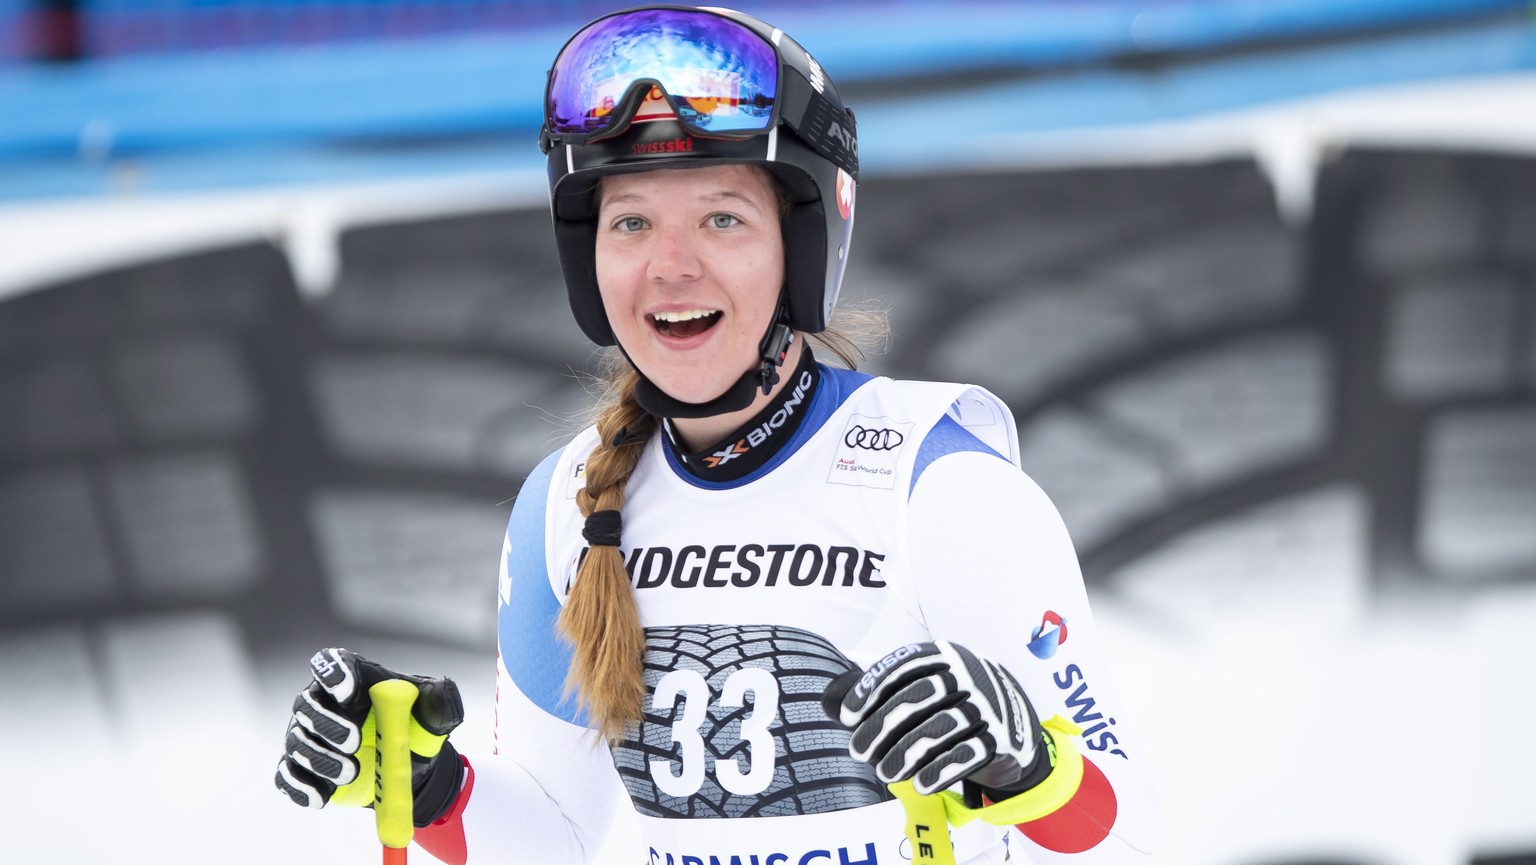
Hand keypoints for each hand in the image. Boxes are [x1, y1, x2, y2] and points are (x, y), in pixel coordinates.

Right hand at [274, 648, 465, 826]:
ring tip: (351, 773)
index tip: (348, 691)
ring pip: (298, 742)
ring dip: (321, 759)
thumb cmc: (418, 728)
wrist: (409, 770)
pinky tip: (322, 797)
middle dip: (327, 724)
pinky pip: (288, 776)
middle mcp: (323, 704)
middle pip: (308, 704)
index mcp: (354, 680)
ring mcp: (308, 736)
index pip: (332, 664)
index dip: (334, 673)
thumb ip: (441, 698)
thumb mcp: (438, 712)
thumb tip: (439, 689)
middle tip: (354, 742)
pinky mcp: (301, 768)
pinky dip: (302, 787)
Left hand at [822, 641, 1049, 798]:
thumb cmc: (954, 704)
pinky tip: (920, 783)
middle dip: (882, 727)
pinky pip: (967, 754)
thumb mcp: (924, 688)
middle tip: (858, 752)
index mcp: (946, 655)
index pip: (903, 665)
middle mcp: (970, 674)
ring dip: (905, 754)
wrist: (1016, 728)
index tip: (846, 717)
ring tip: (884, 772)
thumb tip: (827, 702)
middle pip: (918, 697)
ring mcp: (989, 705)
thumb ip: (878, 692)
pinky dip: (940, 770)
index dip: (871, 689)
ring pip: (940, 728)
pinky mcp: (1002, 737)